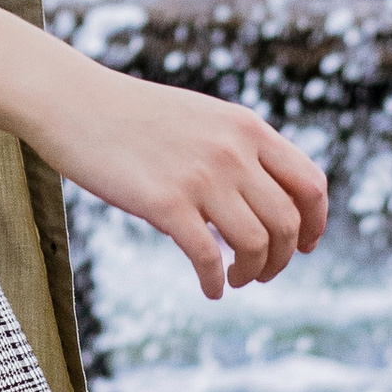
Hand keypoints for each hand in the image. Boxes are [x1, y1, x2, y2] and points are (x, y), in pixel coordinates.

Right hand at [35, 55, 326, 301]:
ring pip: (255, 244)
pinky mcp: (165, 203)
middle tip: (261, 272)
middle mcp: (232, 151)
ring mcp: (200, 177)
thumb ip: (238, 148)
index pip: (311, 184)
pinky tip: (209, 289)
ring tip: (234, 279)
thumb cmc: (134, 115)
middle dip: (282, 259)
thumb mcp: (202, 118)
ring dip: (252, 273)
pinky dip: (214, 282)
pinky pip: (208, 258)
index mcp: (247, 127)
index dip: (316, 223)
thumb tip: (267, 197)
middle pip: (288, 223)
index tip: (305, 246)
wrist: (74, 102)